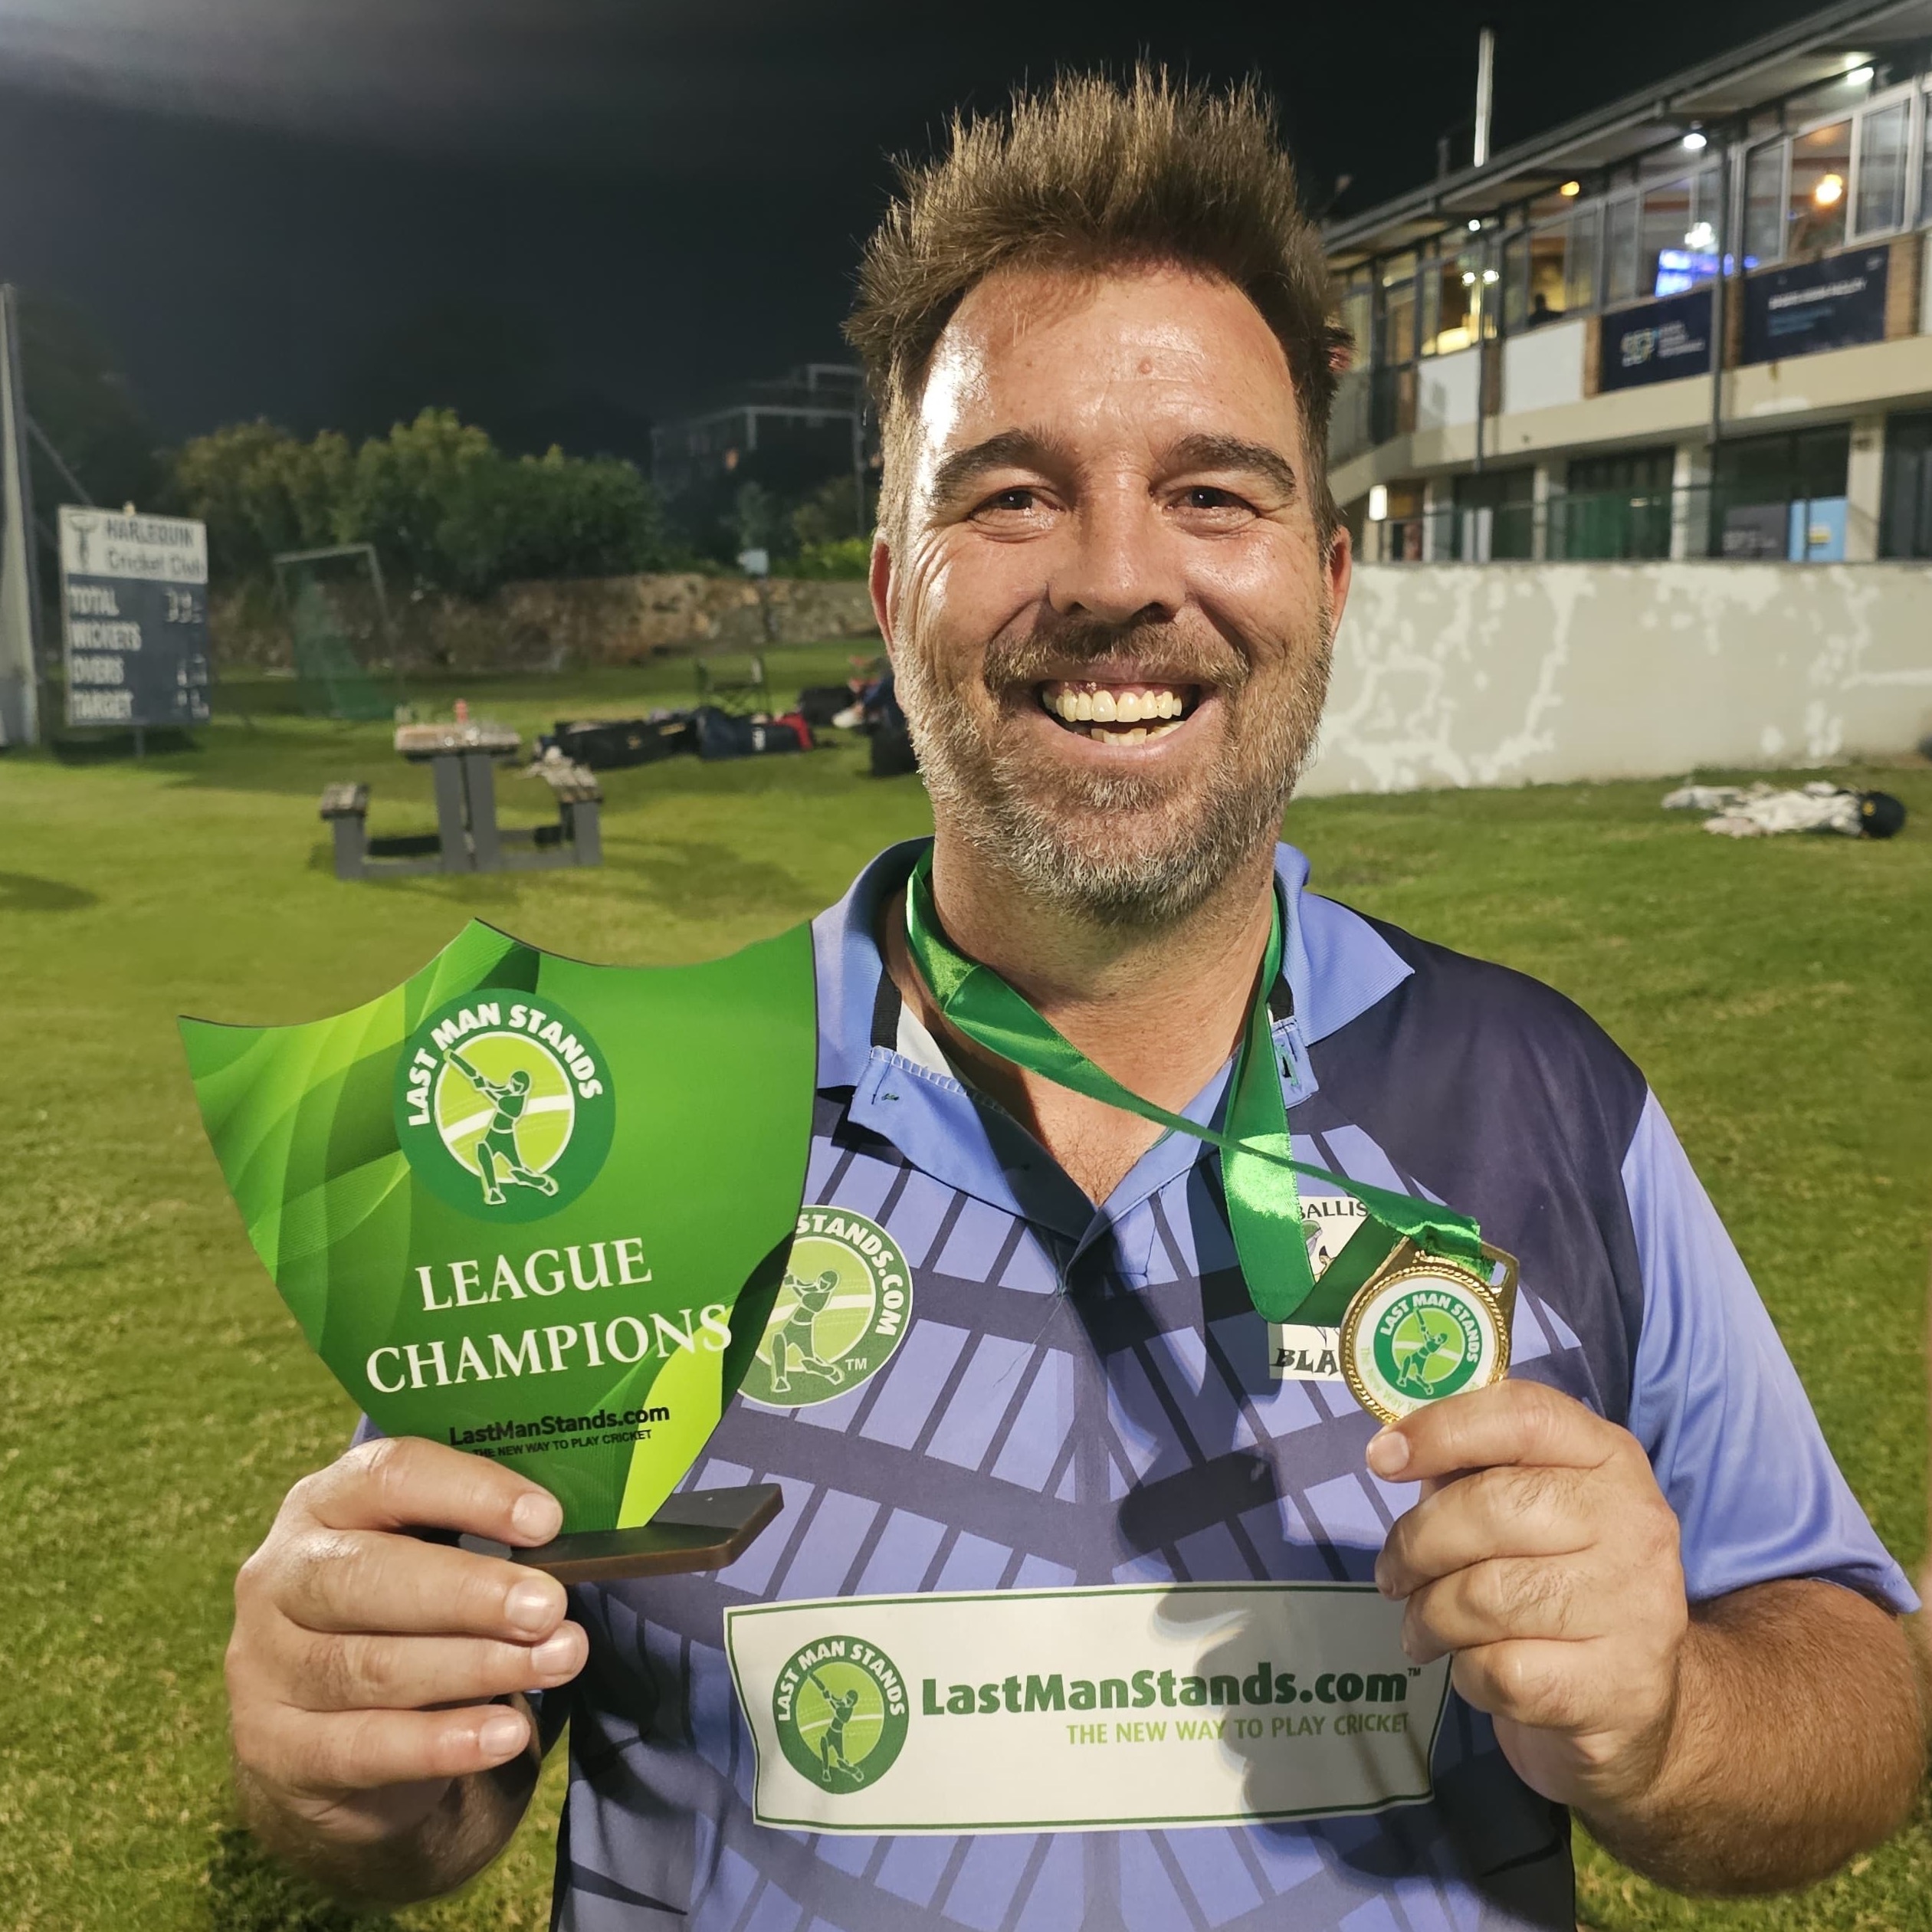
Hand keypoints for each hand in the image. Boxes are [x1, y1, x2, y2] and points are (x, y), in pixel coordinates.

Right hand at [227, 1437, 588, 1849]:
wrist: (325, 1738)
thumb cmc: (399, 1615)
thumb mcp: (425, 1557)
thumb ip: (480, 1538)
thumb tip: (568, 1538)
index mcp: (324, 1504)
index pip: (389, 1477)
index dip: (470, 1492)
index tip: (546, 1521)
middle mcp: (280, 1577)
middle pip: (368, 1577)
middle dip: (470, 1593)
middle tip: (550, 1607)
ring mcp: (266, 1667)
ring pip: (370, 1666)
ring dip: (476, 1666)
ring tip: (558, 1662)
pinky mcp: (276, 1750)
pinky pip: (362, 1748)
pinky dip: (442, 1742)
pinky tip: (506, 1735)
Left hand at [1367, 1379, 1687, 1812]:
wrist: (1632, 1697)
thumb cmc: (1557, 1578)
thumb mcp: (1528, 1506)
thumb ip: (1471, 1472)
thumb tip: (1396, 1455)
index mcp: (1610, 1458)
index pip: (1524, 1416)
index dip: (1442, 1429)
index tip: (1381, 1457)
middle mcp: (1635, 1522)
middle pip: (1490, 1508)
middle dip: (1416, 1544)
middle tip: (1391, 1574)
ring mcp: (1636, 1606)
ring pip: (1484, 1598)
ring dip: (1429, 1616)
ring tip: (1421, 1627)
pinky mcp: (1618, 1686)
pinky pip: (1501, 1670)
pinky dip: (1466, 1672)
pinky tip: (1473, 1667)